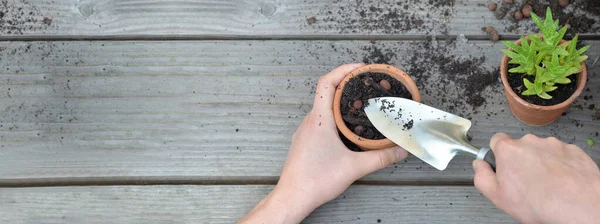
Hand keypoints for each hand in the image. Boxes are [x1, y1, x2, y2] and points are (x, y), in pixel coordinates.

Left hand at [239, 64, 407, 223]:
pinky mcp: (304, 142)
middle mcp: (309, 121)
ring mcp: (305, 131)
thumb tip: (401, 151)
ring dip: (340, 102)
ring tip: (361, 104)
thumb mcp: (354, 168)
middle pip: (326, 93)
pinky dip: (334, 117)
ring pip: (323, 108)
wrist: (293, 197)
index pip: (326, 83)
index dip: (343, 70)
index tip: (360, 68)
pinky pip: (320, 121)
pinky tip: (347, 128)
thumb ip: (380, 158)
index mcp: (319, 120)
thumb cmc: (316, 180)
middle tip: (366, 84)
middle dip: (347, 85)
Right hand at [474, 133, 599, 223]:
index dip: (498, 154)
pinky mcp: (573, 150)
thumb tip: (479, 165)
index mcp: (508, 149)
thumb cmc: (538, 202)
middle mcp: (530, 141)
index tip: (502, 168)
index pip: (496, 140)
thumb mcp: (496, 196)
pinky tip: (561, 182)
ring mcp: (554, 144)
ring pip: (542, 151)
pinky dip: (560, 166)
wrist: (577, 205)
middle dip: (521, 160)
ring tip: (547, 185)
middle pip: (520, 147)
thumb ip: (481, 176)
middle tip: (525, 182)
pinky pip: (561, 155)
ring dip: (542, 163)